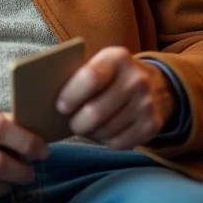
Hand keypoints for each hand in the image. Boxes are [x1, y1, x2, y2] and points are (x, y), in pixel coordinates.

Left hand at [56, 46, 173, 148]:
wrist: (157, 85)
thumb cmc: (112, 76)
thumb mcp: (99, 64)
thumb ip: (77, 76)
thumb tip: (45, 98)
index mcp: (117, 58)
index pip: (91, 78)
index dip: (71, 95)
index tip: (60, 106)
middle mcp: (136, 80)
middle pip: (96, 112)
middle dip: (77, 123)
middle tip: (71, 123)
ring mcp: (146, 104)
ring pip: (106, 131)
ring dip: (90, 133)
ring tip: (85, 126)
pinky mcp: (152, 126)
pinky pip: (119, 143)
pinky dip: (105, 141)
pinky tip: (102, 132)